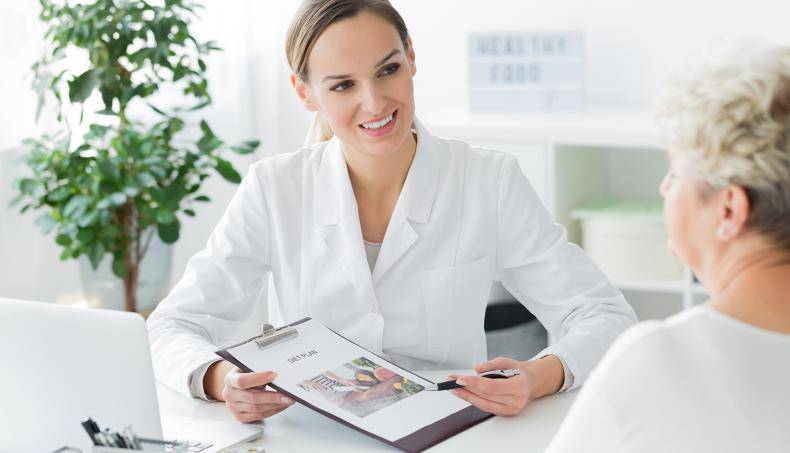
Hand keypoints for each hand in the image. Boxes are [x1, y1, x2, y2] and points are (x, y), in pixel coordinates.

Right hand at [205, 361, 294, 422]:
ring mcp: (233, 407)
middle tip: (287, 395)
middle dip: (273, 396)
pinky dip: (272, 411)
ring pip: (257, 409)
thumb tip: (276, 373)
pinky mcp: (240, 416)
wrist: (236, 385)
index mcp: (230, 379)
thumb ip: (257, 368)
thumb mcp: (248, 367)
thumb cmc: (246, 374)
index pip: (242, 381)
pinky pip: (259, 416)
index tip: (274, 375)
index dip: (258, 378)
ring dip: (275, 405)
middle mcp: (229, 394)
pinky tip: (281, 405)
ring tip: (287, 400)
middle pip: (252, 398)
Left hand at [447, 355, 563, 415]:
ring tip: (453, 388)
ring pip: (484, 405)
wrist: (530, 382)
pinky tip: (464, 393)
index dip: (475, 384)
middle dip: (466, 389)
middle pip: (486, 397)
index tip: (460, 379)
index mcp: (519, 386)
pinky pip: (486, 407)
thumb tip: (476, 368)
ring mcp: (510, 409)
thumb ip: (490, 365)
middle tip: (451, 381)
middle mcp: (516, 401)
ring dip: (466, 396)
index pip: (492, 387)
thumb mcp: (506, 361)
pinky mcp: (504, 413)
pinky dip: (474, 400)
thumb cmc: (518, 371)